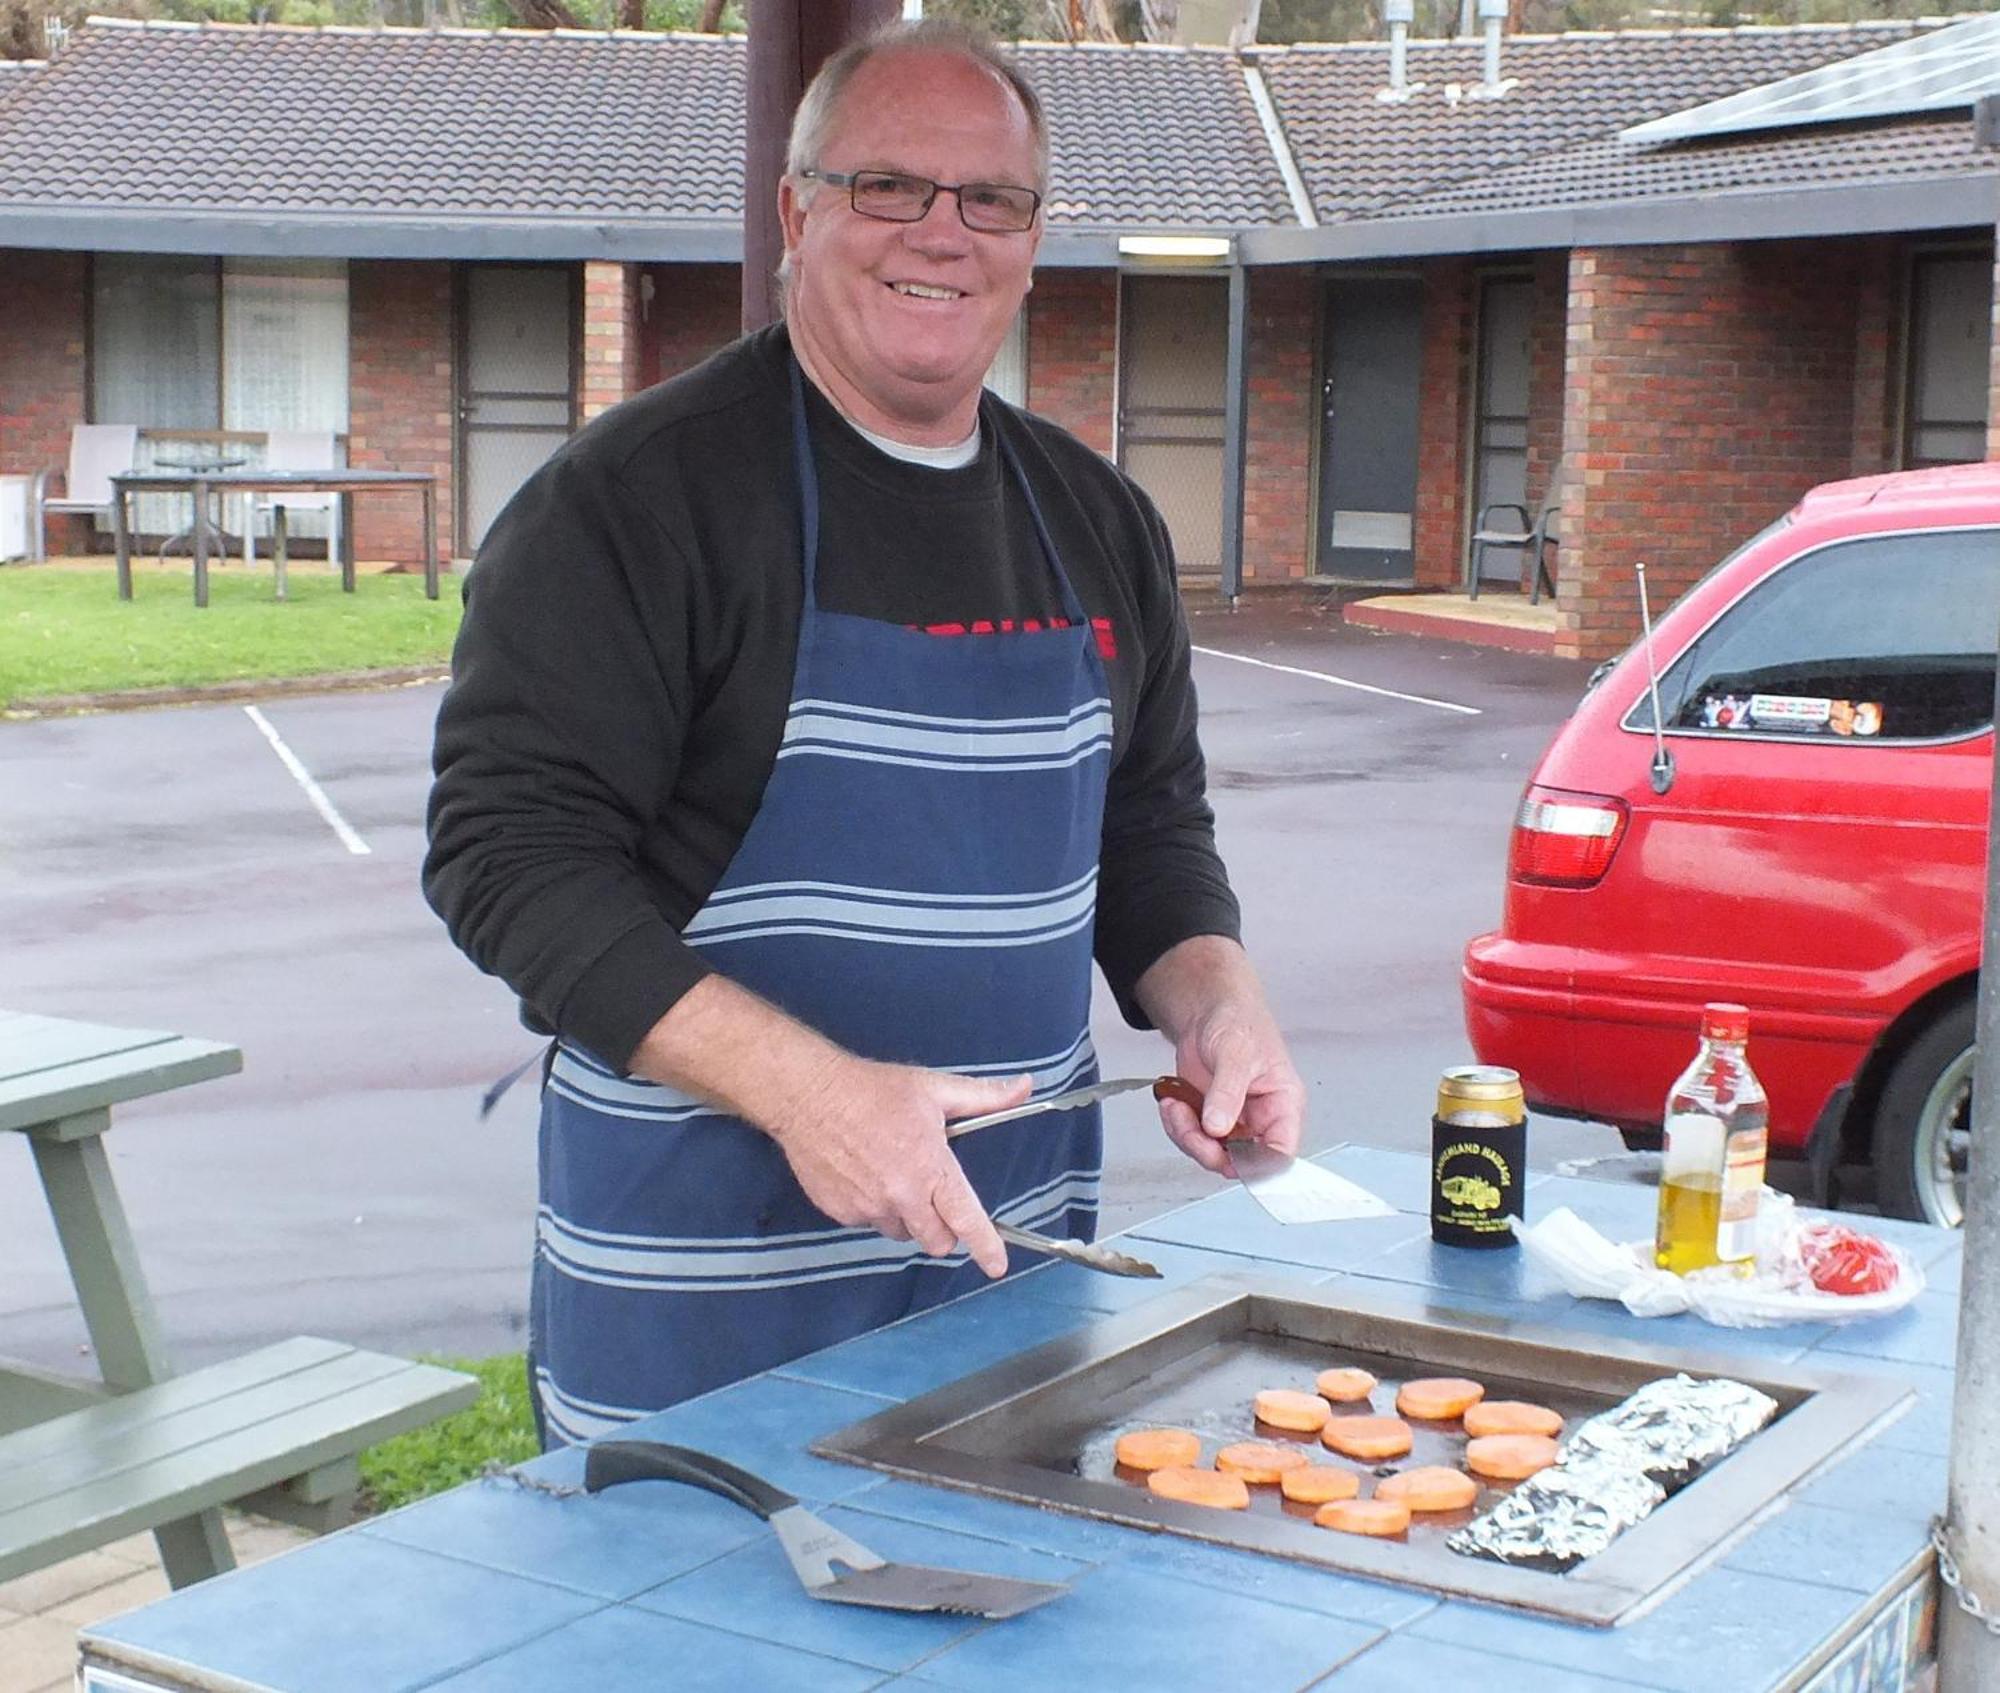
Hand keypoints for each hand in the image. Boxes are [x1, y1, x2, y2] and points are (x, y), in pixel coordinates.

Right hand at [766, 1059, 1031, 1277]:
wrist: (809, 1096)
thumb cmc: (874, 1090)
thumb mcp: (934, 1089)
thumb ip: (984, 1096)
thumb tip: (1026, 1087)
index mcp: (931, 1169)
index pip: (966, 1219)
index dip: (986, 1246)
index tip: (997, 1265)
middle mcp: (902, 1197)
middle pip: (937, 1240)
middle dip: (944, 1227)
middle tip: (935, 1194)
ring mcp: (869, 1208)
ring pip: (902, 1232)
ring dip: (907, 1216)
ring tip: (894, 1175)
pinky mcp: (841, 1213)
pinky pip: (869, 1222)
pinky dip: (874, 1208)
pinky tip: (865, 1175)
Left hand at [1134, 937, 1304, 1176]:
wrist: (1207, 1010)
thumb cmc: (1237, 1021)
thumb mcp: (1235, 1053)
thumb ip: (1227, 1093)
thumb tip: (1219, 1127)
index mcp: (1283, 1105)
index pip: (1281, 1152)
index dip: (1258, 1167)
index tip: (1230, 1160)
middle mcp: (1261, 1120)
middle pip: (1241, 1163)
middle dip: (1209, 1150)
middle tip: (1190, 1129)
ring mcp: (1233, 1122)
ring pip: (1212, 1154)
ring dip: (1187, 1136)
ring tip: (1176, 1105)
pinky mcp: (1209, 1120)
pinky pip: (1192, 1139)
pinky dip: (1177, 1126)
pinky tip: (1172, 1102)